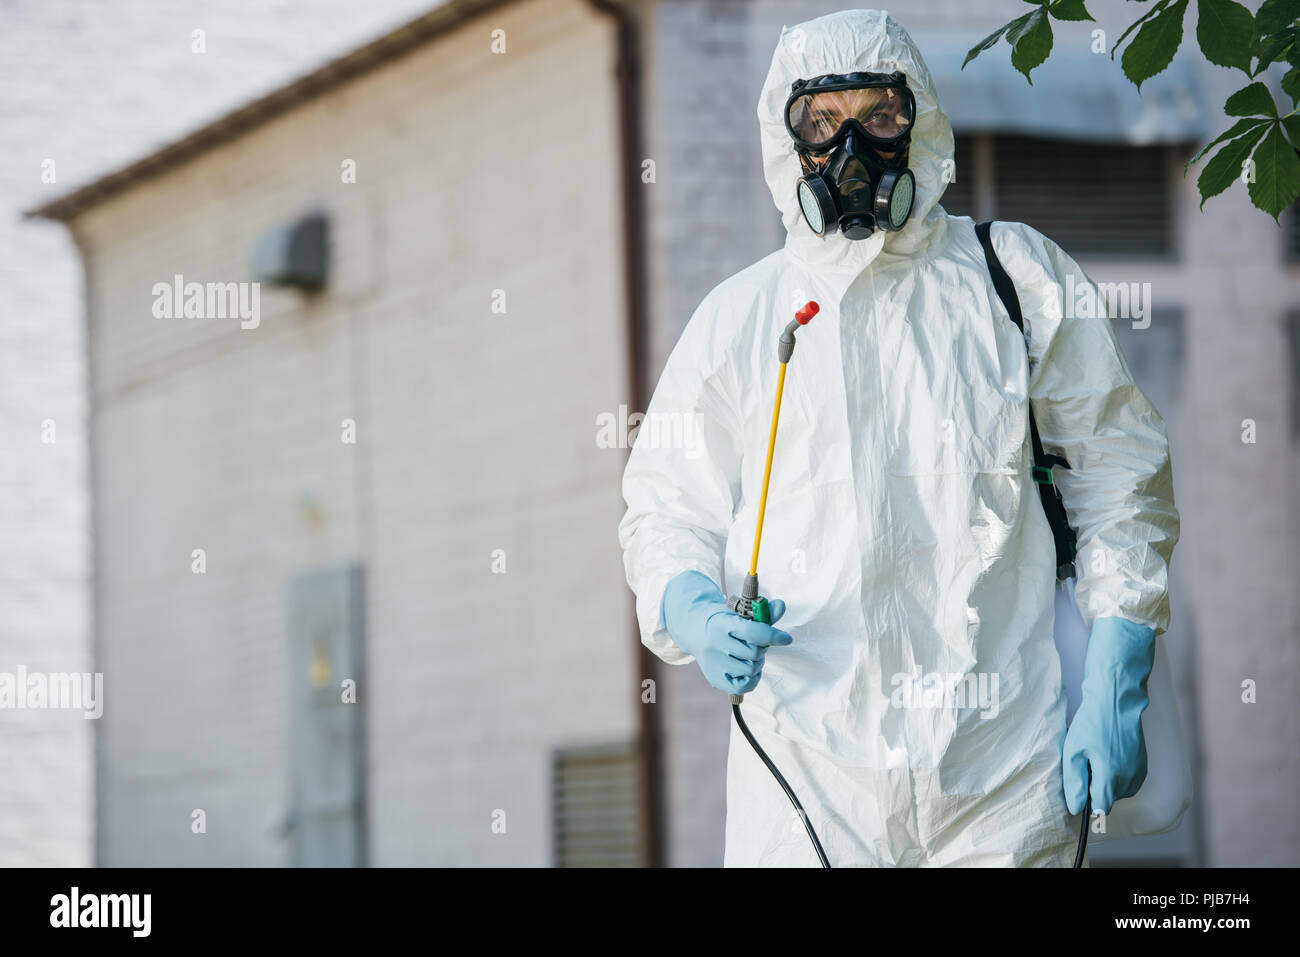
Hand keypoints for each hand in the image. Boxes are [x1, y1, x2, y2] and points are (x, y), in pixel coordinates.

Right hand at [661, 571, 791, 694]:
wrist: (695, 631)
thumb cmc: (723, 621)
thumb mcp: (739, 613)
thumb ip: (763, 612)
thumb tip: (781, 606)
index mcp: (722, 624)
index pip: (752, 632)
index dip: (773, 635)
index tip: (786, 638)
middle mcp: (715, 644)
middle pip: (754, 653)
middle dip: (762, 648)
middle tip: (756, 644)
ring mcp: (714, 663)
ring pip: (751, 669)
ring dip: (757, 663)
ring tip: (749, 655)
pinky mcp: (715, 678)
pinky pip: (743, 686)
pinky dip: (752, 679)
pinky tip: (749, 670)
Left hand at [1062, 616, 1156, 814]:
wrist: (1116, 700)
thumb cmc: (1092, 723)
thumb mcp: (1073, 752)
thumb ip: (1074, 783)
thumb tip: (1076, 808)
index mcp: (1111, 779)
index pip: (1099, 810)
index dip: (1085, 803)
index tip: (1077, 789)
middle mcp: (1129, 780)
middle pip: (1107, 799)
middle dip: (1094, 787)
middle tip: (1084, 761)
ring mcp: (1138, 772)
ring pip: (1118, 790)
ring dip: (1105, 779)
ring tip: (1095, 754)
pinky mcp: (1142, 764)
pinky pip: (1127, 779)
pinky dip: (1115, 772)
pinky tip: (1106, 752)